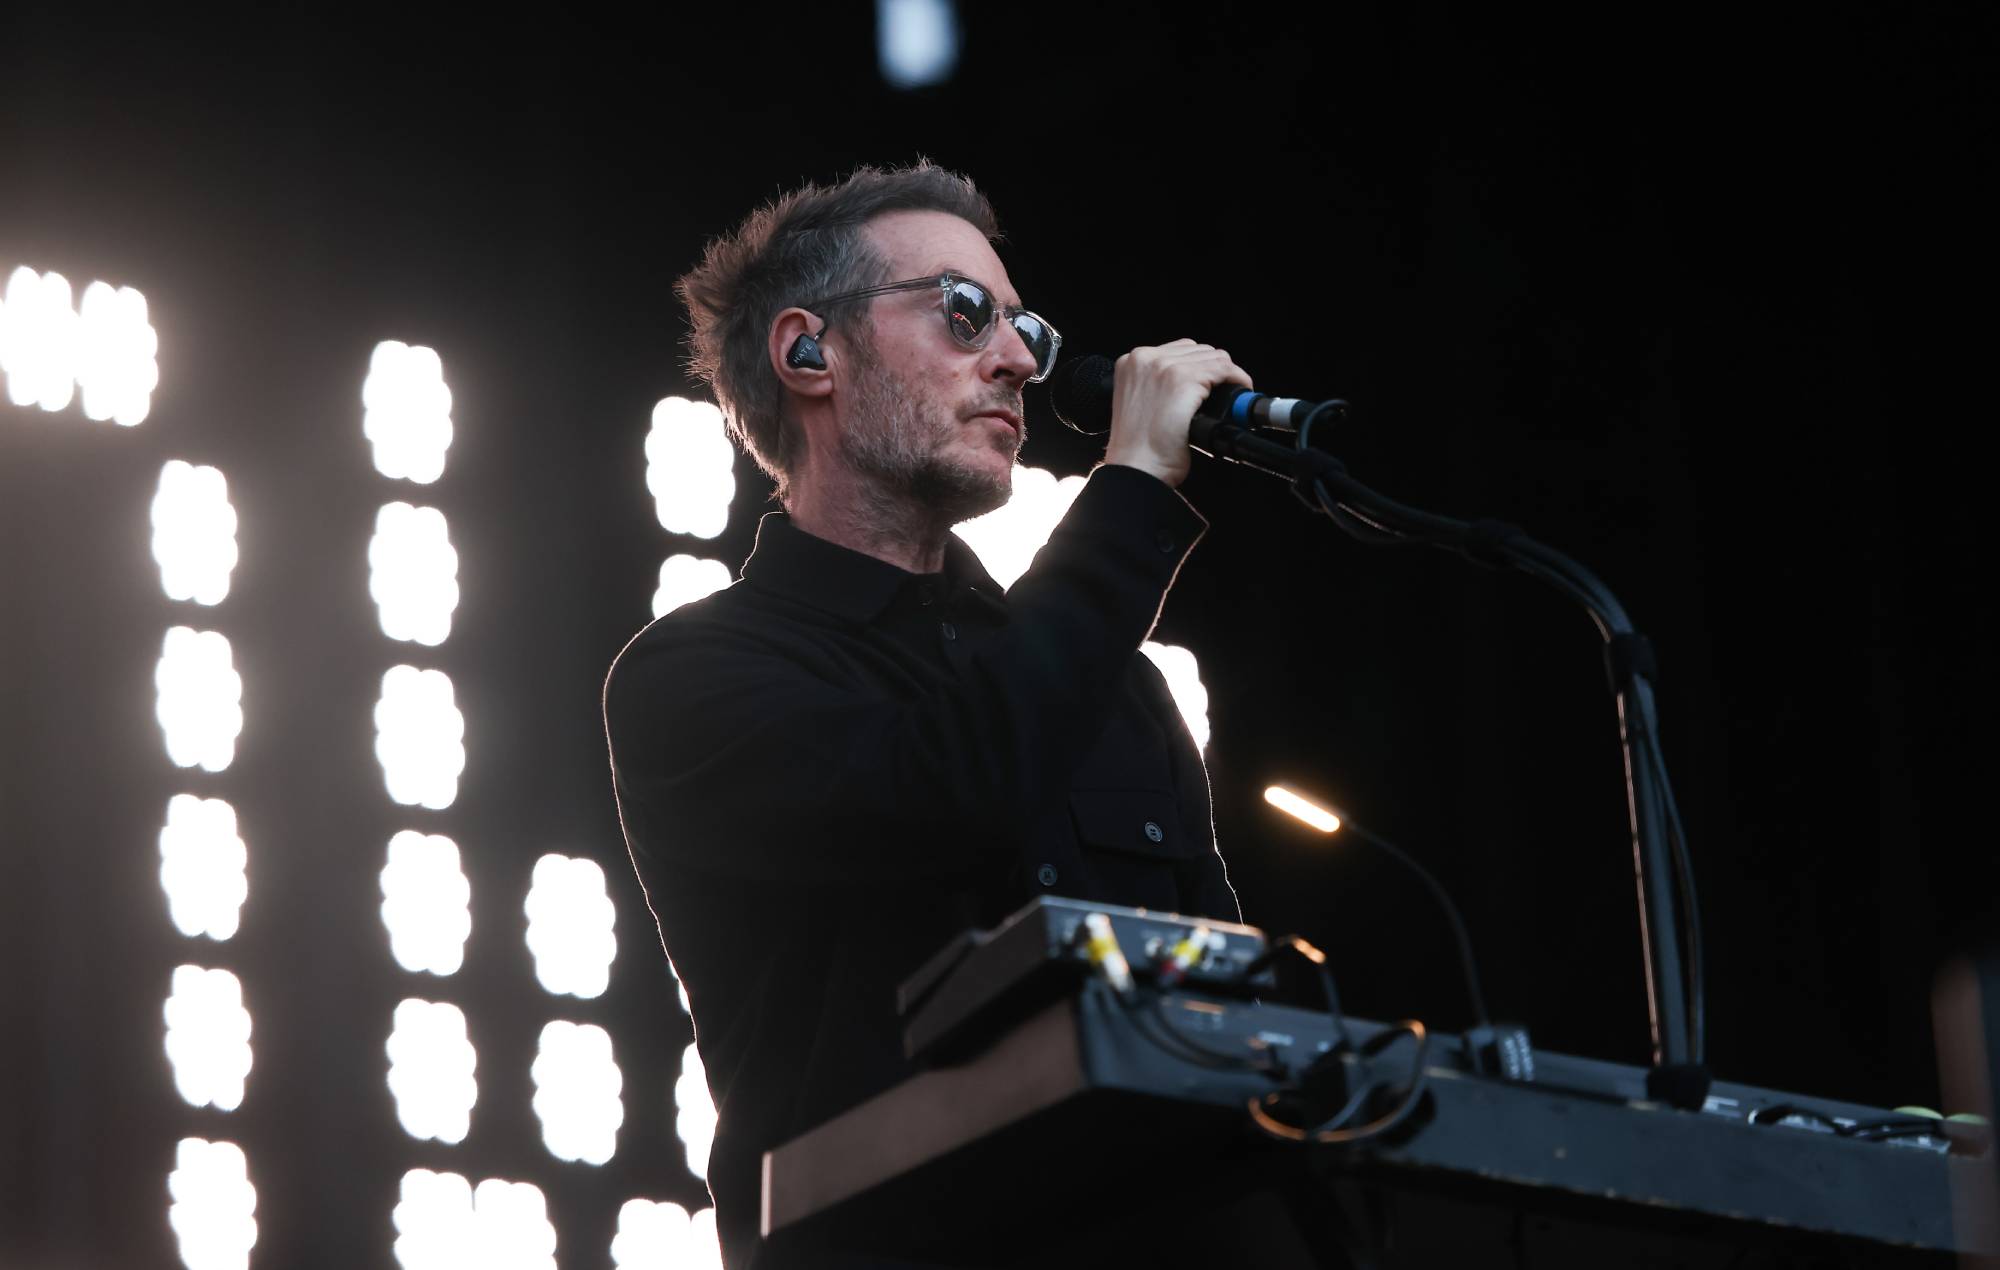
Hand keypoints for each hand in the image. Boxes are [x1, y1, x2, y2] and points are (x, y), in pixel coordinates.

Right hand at [1100, 339, 1252, 488]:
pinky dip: (1237, 380)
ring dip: (1226, 376)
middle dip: (1213, 371)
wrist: (1136, 469)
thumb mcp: (1138, 404)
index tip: (1210, 383)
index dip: (1200, 367)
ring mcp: (1163, 367)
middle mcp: (1145, 359)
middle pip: (1198, 351)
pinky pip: (1223, 370)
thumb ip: (1156, 386)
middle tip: (1223, 393)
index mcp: (1130, 362)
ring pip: (1213, 358)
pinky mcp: (1182, 380)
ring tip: (1231, 394)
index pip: (1179, 350)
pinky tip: (1239, 392)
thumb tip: (1191, 384)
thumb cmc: (1137, 449)